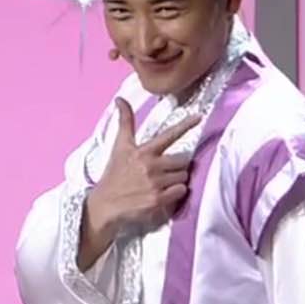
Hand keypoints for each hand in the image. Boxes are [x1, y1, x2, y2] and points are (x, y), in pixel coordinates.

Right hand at [77, 97, 200, 270]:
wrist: (105, 204)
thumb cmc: (115, 174)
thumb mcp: (120, 147)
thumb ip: (125, 123)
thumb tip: (120, 99)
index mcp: (144, 151)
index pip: (168, 135)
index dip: (185, 125)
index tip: (199, 116)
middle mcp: (151, 165)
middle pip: (183, 160)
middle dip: (177, 166)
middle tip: (164, 172)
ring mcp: (155, 183)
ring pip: (183, 176)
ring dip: (177, 180)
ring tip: (161, 183)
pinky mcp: (158, 199)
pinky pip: (181, 191)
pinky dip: (176, 193)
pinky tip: (164, 194)